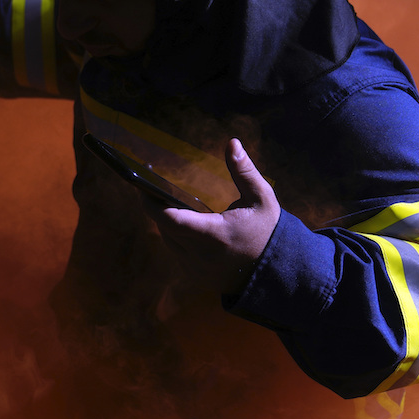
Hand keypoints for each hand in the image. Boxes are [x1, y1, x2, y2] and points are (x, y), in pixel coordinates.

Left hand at [146, 139, 280, 295]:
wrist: (277, 272)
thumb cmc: (269, 231)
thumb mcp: (261, 198)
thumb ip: (244, 171)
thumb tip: (232, 143)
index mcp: (214, 235)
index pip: (169, 219)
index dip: (150, 203)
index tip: (141, 185)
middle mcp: (200, 255)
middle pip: (164, 227)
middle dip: (156, 207)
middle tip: (150, 187)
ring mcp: (196, 269)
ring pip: (168, 240)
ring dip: (165, 222)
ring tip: (163, 200)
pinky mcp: (196, 276)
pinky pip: (177, 252)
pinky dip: (175, 237)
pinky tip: (179, 221)